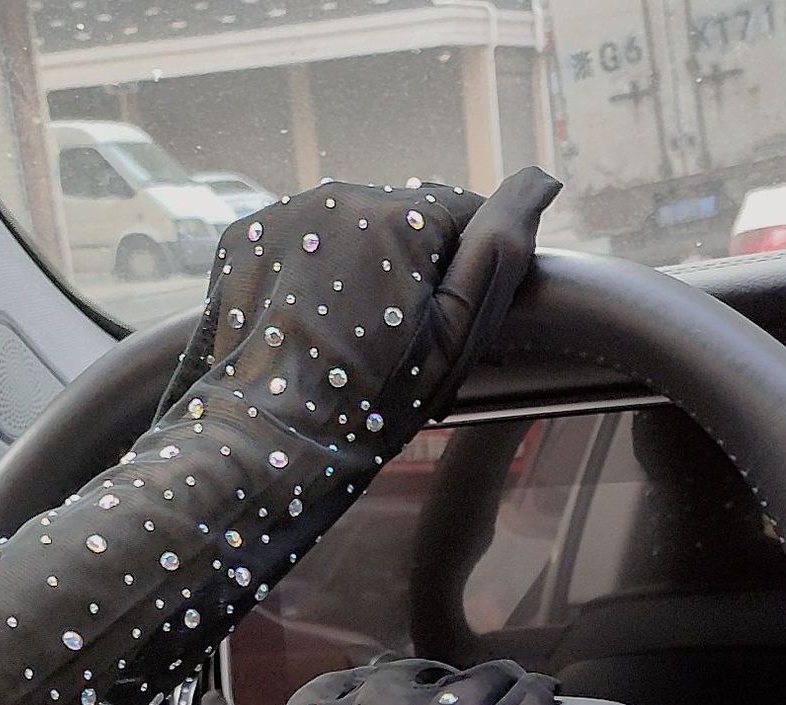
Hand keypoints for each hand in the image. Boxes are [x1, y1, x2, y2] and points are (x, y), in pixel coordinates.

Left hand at [155, 170, 560, 448]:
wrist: (264, 444)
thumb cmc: (367, 405)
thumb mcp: (453, 339)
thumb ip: (500, 252)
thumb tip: (542, 180)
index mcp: (399, 218)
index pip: (460, 214)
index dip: (461, 273)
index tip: (442, 326)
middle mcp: (337, 196)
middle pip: (401, 219)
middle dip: (407, 268)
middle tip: (391, 345)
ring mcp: (283, 213)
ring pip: (349, 228)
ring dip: (359, 268)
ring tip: (343, 342)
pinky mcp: (243, 237)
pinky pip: (300, 240)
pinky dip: (311, 275)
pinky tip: (307, 329)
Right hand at [189, 658, 555, 704]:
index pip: (336, 688)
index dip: (362, 689)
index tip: (380, 695)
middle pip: (405, 681)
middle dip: (425, 681)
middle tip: (445, 688)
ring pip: (469, 689)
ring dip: (487, 682)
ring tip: (503, 680)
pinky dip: (534, 699)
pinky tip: (543, 693)